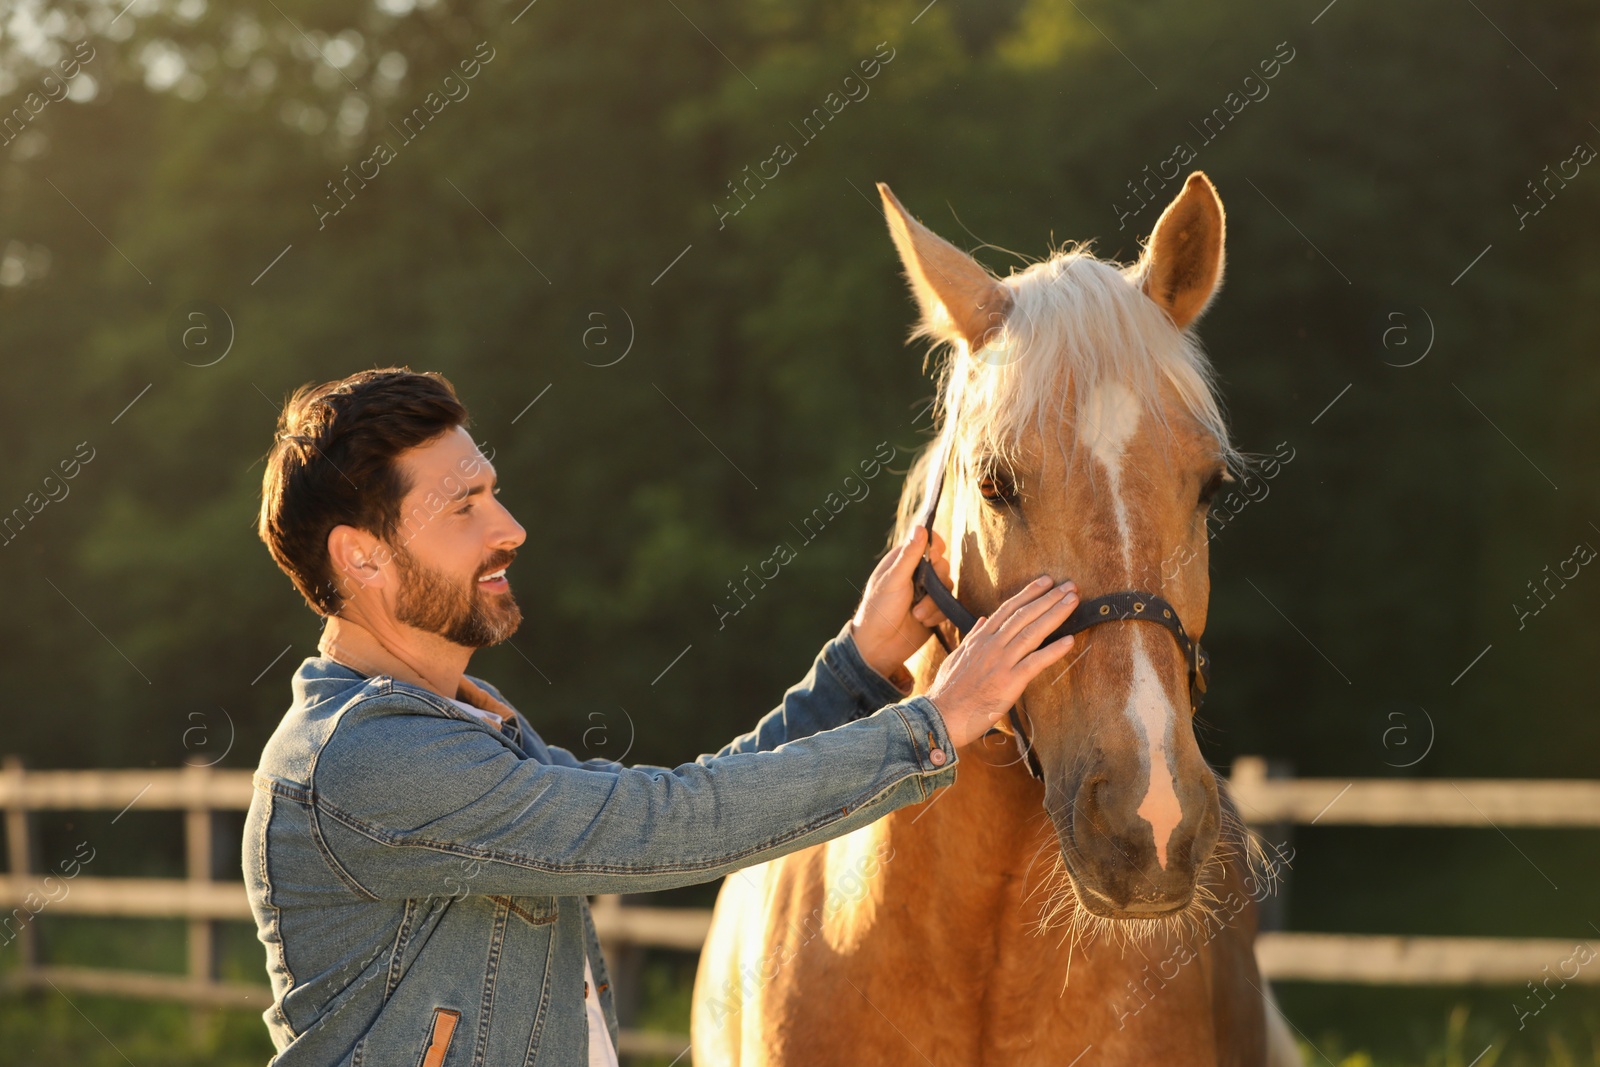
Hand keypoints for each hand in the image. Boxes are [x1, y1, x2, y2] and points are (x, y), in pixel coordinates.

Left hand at [849, 526, 951, 681]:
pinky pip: (947, 606)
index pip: (927, 542)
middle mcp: (916, 574)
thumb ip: (910, 555)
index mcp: (902, 561)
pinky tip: (923, 622)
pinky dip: (937, 615)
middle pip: (942, 565)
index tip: (936, 554)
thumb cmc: (879, 609)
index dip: (936, 546)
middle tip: (921, 592)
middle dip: (936, 581)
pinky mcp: (934, 611)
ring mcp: (926, 593)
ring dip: (934, 603)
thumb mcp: (894, 580)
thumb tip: (921, 527)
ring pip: (948, 587)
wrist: (880, 647)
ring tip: (917, 614)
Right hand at [923, 577, 1079, 748]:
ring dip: (1054, 615)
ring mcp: (1000, 663)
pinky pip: (1035, 663)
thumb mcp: (956, 657)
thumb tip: (983, 619)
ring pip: (1031, 633)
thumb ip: (972, 637)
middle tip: (1070, 586)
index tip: (1046, 582)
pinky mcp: (1009, 682)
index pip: (1007, 609)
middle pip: (1023, 615)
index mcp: (980, 639)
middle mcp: (991, 646)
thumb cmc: (948, 692)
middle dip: (1048, 598)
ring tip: (1073, 601)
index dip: (1029, 593)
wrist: (941, 716)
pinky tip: (1070, 641)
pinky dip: (1053, 651)